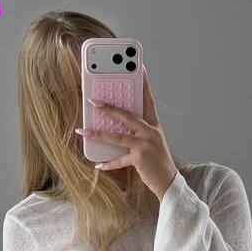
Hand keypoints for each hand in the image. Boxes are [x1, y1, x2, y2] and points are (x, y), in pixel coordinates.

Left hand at [75, 65, 177, 201]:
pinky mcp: (140, 158)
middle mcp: (150, 131)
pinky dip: (109, 164)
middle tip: (93, 101)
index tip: (139, 69)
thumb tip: (117, 127)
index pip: (148, 100)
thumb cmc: (158, 162)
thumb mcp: (152, 142)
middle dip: (109, 108)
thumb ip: (138, 132)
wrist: (168, 181)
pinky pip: (120, 159)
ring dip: (99, 134)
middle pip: (127, 115)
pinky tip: (98, 165)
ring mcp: (145, 144)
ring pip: (119, 136)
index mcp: (153, 125)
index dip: (144, 84)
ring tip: (83, 131)